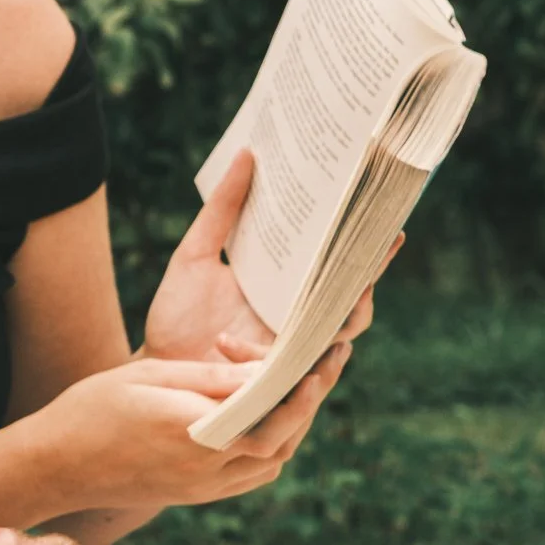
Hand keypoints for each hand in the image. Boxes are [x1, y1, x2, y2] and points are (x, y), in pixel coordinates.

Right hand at [36, 340, 352, 511]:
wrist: (54, 466)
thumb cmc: (92, 409)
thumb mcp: (148, 376)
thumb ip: (209, 378)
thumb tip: (263, 371)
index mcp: (194, 432)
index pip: (269, 413)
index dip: (302, 387)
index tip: (322, 358)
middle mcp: (204, 467)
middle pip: (279, 442)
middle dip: (306, 404)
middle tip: (322, 366)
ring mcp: (200, 488)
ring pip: (269, 463)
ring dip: (290, 428)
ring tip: (296, 389)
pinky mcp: (193, 495)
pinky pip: (248, 477)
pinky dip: (267, 449)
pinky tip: (261, 420)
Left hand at [143, 151, 396, 362]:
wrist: (154, 367)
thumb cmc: (176, 314)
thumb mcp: (195, 255)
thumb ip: (223, 210)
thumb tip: (248, 154)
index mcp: (289, 291)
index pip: (339, 268)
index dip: (370, 249)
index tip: (389, 222)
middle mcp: (297, 324)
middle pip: (350, 305)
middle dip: (366, 280)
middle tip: (376, 253)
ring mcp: (289, 358)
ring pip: (335, 344)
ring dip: (343, 322)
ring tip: (350, 295)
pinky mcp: (271, 389)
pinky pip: (297, 384)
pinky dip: (297, 370)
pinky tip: (264, 351)